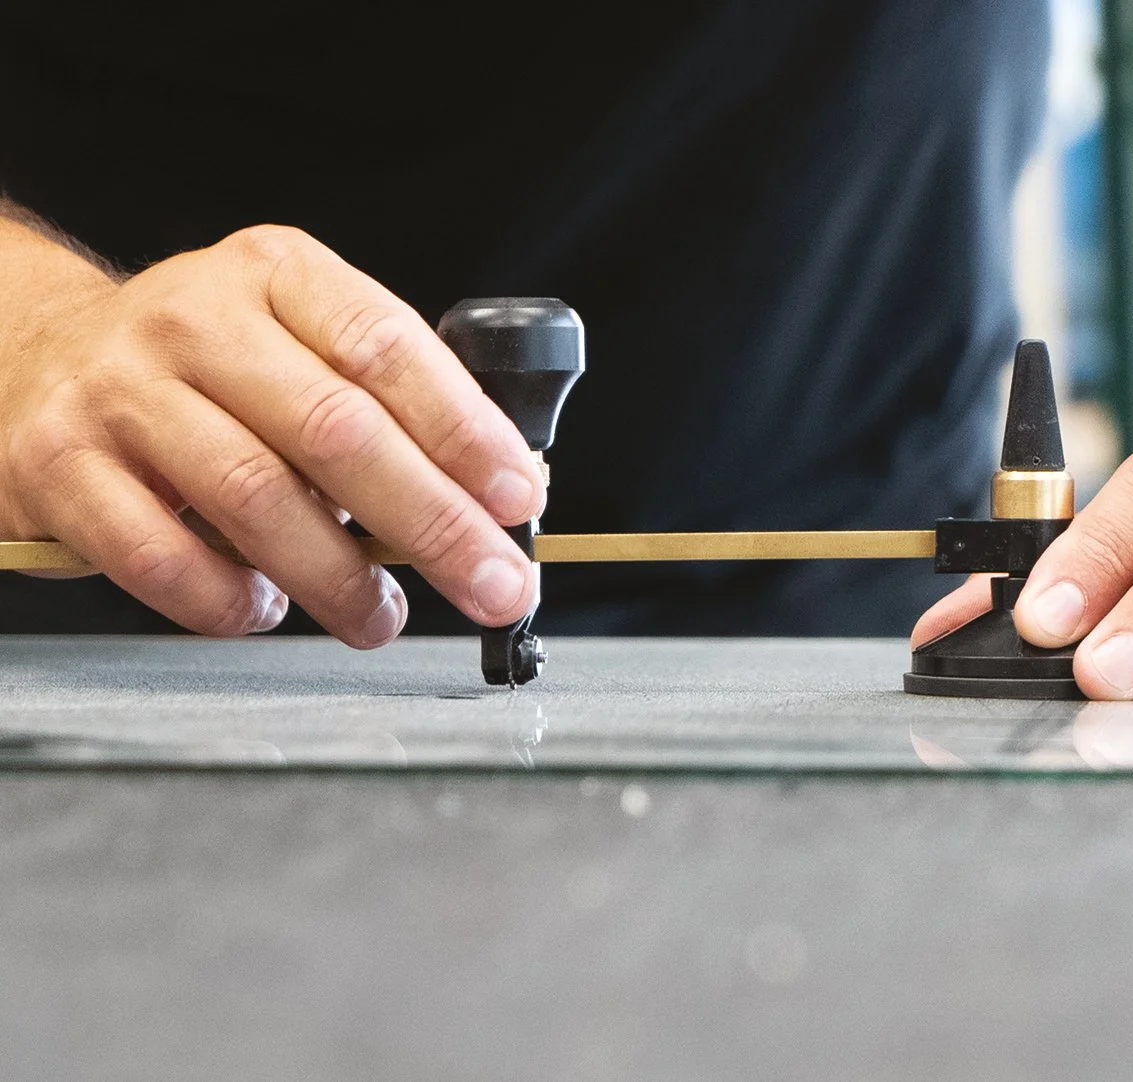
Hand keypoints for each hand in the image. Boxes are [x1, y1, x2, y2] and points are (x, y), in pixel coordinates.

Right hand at [0, 225, 545, 645]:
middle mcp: (193, 320)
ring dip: (338, 577)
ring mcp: (118, 391)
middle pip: (335, 429)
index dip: (464, 429)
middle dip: (432, 522)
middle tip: (489, 585)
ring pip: (253, 496)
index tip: (518, 495)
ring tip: (381, 618)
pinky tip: (266, 609)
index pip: (386, 346)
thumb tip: (494, 493)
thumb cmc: (203, 369)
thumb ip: (384, 402)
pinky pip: (162, 556)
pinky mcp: (57, 467)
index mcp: (274, 274)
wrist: (30, 359)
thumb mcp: (295, 341)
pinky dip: (228, 600)